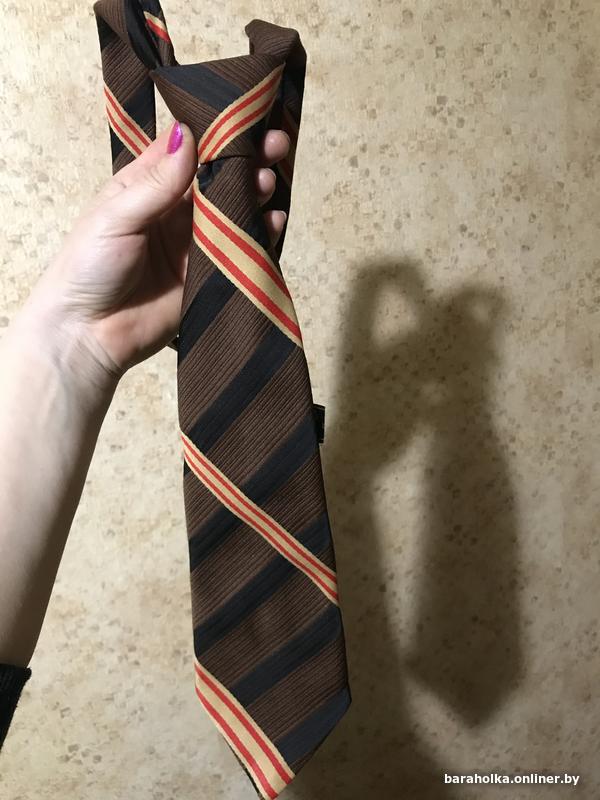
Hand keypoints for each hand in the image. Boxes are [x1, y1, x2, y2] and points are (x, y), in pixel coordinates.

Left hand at [24, 121, 289, 383]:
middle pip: (217, 177)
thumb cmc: (87, 268)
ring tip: (268, 182)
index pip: (187, 148)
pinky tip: (273, 220)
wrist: (87, 335)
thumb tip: (189, 135)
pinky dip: (260, 235)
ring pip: (233, 210)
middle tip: (272, 144)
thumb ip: (156, 182)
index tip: (244, 115)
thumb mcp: (115, 216)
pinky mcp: (209, 275)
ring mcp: (194, 242)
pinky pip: (240, 250)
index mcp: (146, 186)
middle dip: (245, 159)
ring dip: (254, 193)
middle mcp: (174, 210)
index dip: (215, 130)